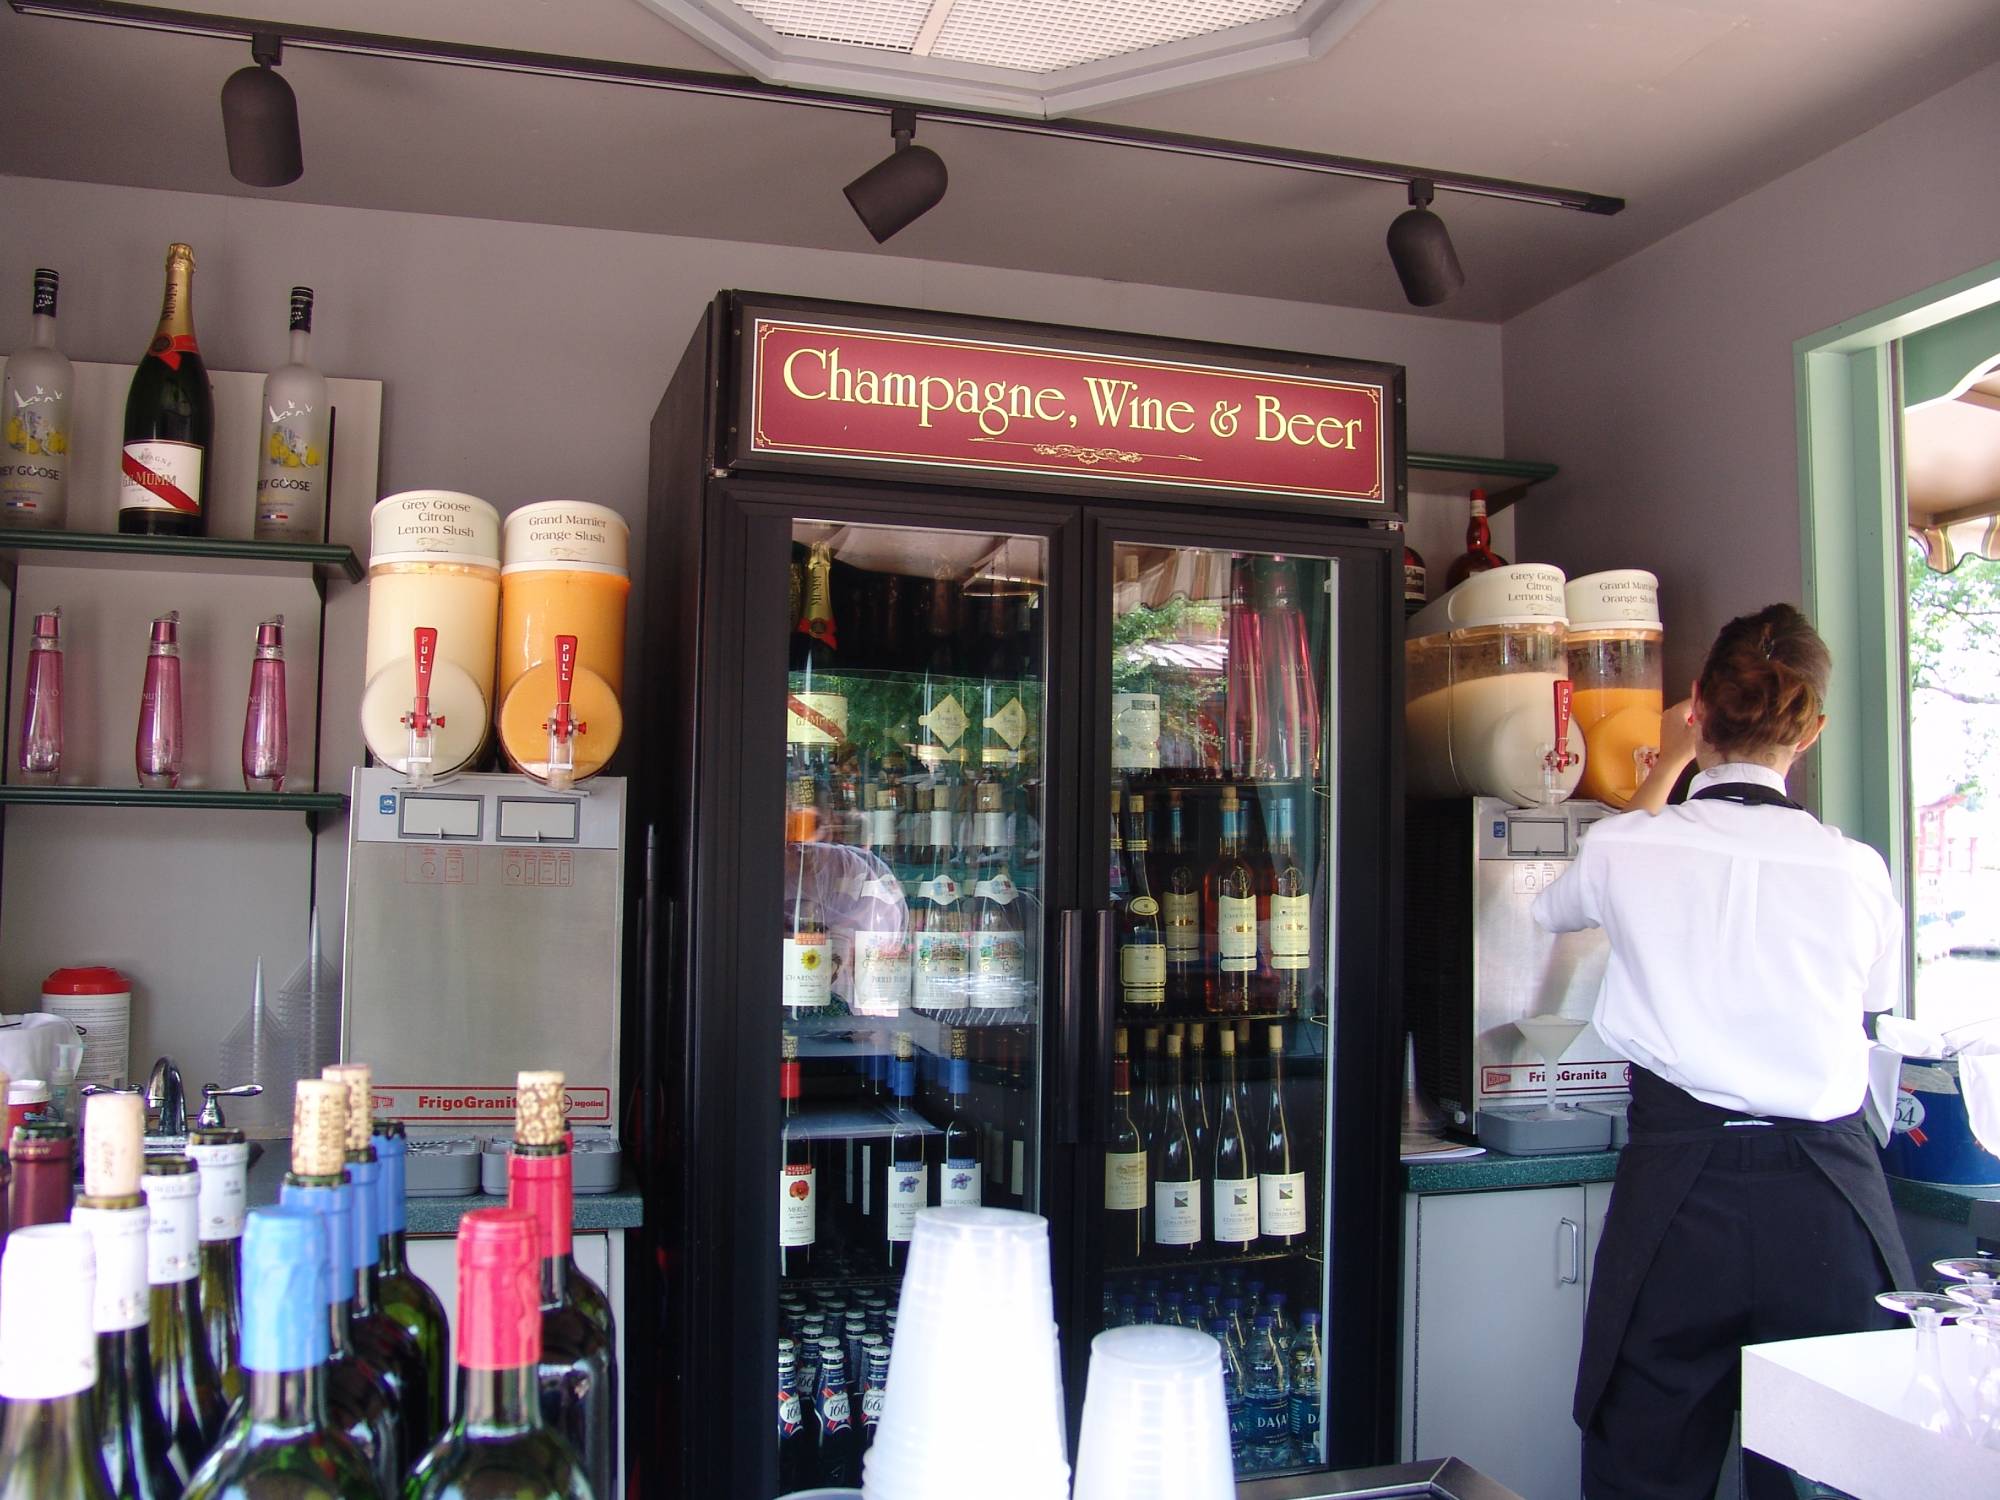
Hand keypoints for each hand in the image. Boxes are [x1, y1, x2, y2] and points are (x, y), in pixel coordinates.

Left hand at [1626, 698, 1699, 814]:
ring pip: (1686, 714)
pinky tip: (1695, 732)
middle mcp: (1669, 711)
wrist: (1670, 763)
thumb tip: (1710, 705)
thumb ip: (1703, 715)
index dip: (1705, 704)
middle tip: (1710, 720)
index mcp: (1676, 710)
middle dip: (1699, 712)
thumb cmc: (1684, 747)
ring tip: (1703, 726)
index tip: (1714, 710)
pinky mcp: (1667, 726)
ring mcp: (1666, 719)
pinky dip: (1688, 723)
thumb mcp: (1697, 730)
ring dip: (1694, 718)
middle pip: (1689, 706)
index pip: (1694, 700)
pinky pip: (1681, 720)